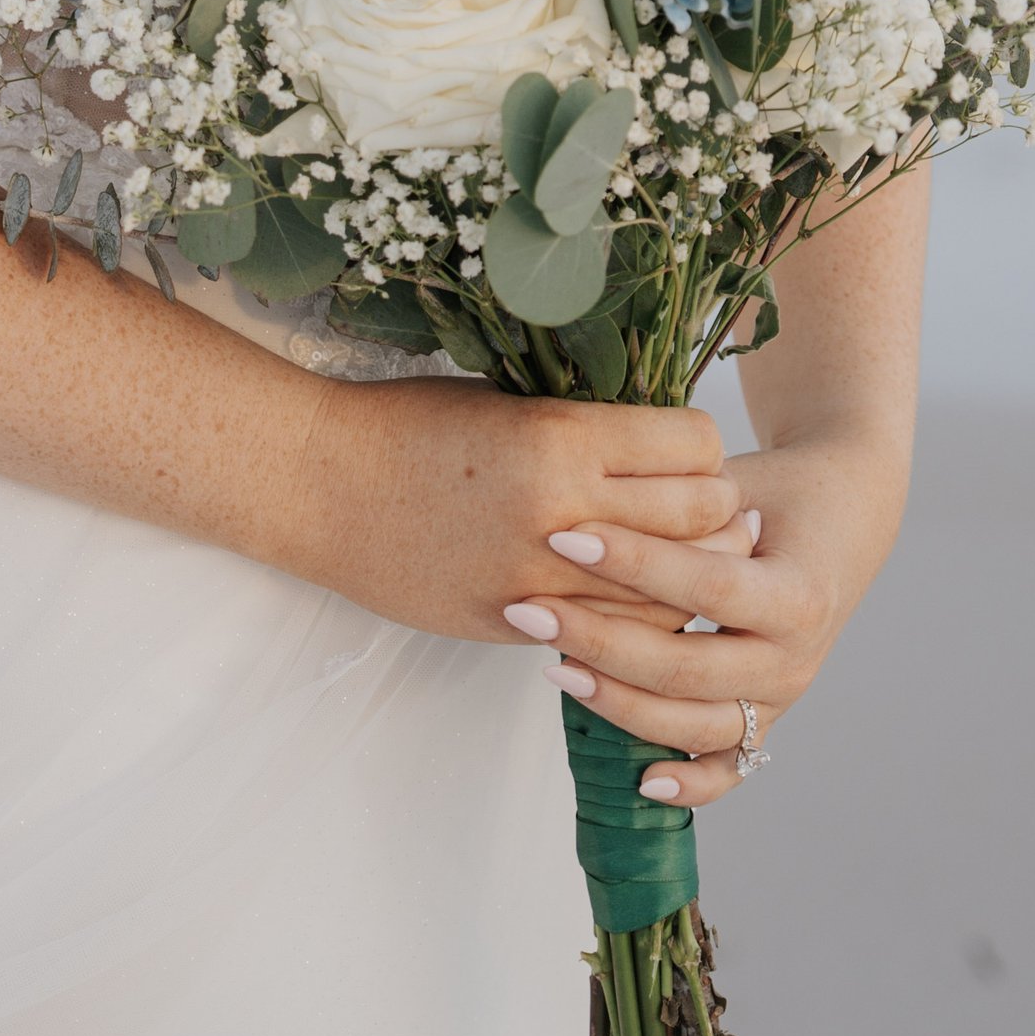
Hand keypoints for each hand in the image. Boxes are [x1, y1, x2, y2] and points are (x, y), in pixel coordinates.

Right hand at [303, 382, 739, 644]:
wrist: (319, 484)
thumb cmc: (407, 424)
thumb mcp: (505, 401)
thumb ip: (581, 428)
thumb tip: (656, 446)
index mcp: (561, 435)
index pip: (693, 445)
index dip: (704, 446)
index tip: (691, 447)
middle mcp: (561, 511)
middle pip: (699, 519)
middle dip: (715, 510)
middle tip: (708, 505)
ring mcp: (538, 579)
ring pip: (667, 593)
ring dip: (685, 575)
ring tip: (684, 559)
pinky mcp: (513, 624)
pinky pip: (608, 634)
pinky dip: (631, 618)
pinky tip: (626, 597)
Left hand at [496, 428, 901, 805]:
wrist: (844, 520)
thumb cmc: (778, 492)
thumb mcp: (740, 483)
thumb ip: (682, 502)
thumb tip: (586, 500)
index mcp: (797, 595)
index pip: (706, 585)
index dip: (634, 563)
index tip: (565, 537)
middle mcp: (794, 659)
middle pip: (686, 667)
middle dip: (600, 640)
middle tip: (529, 609)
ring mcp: (782, 699)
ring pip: (694, 724)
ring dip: (617, 702)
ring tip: (553, 665)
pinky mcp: (767, 721)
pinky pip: (729, 769)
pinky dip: (689, 782)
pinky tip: (639, 780)